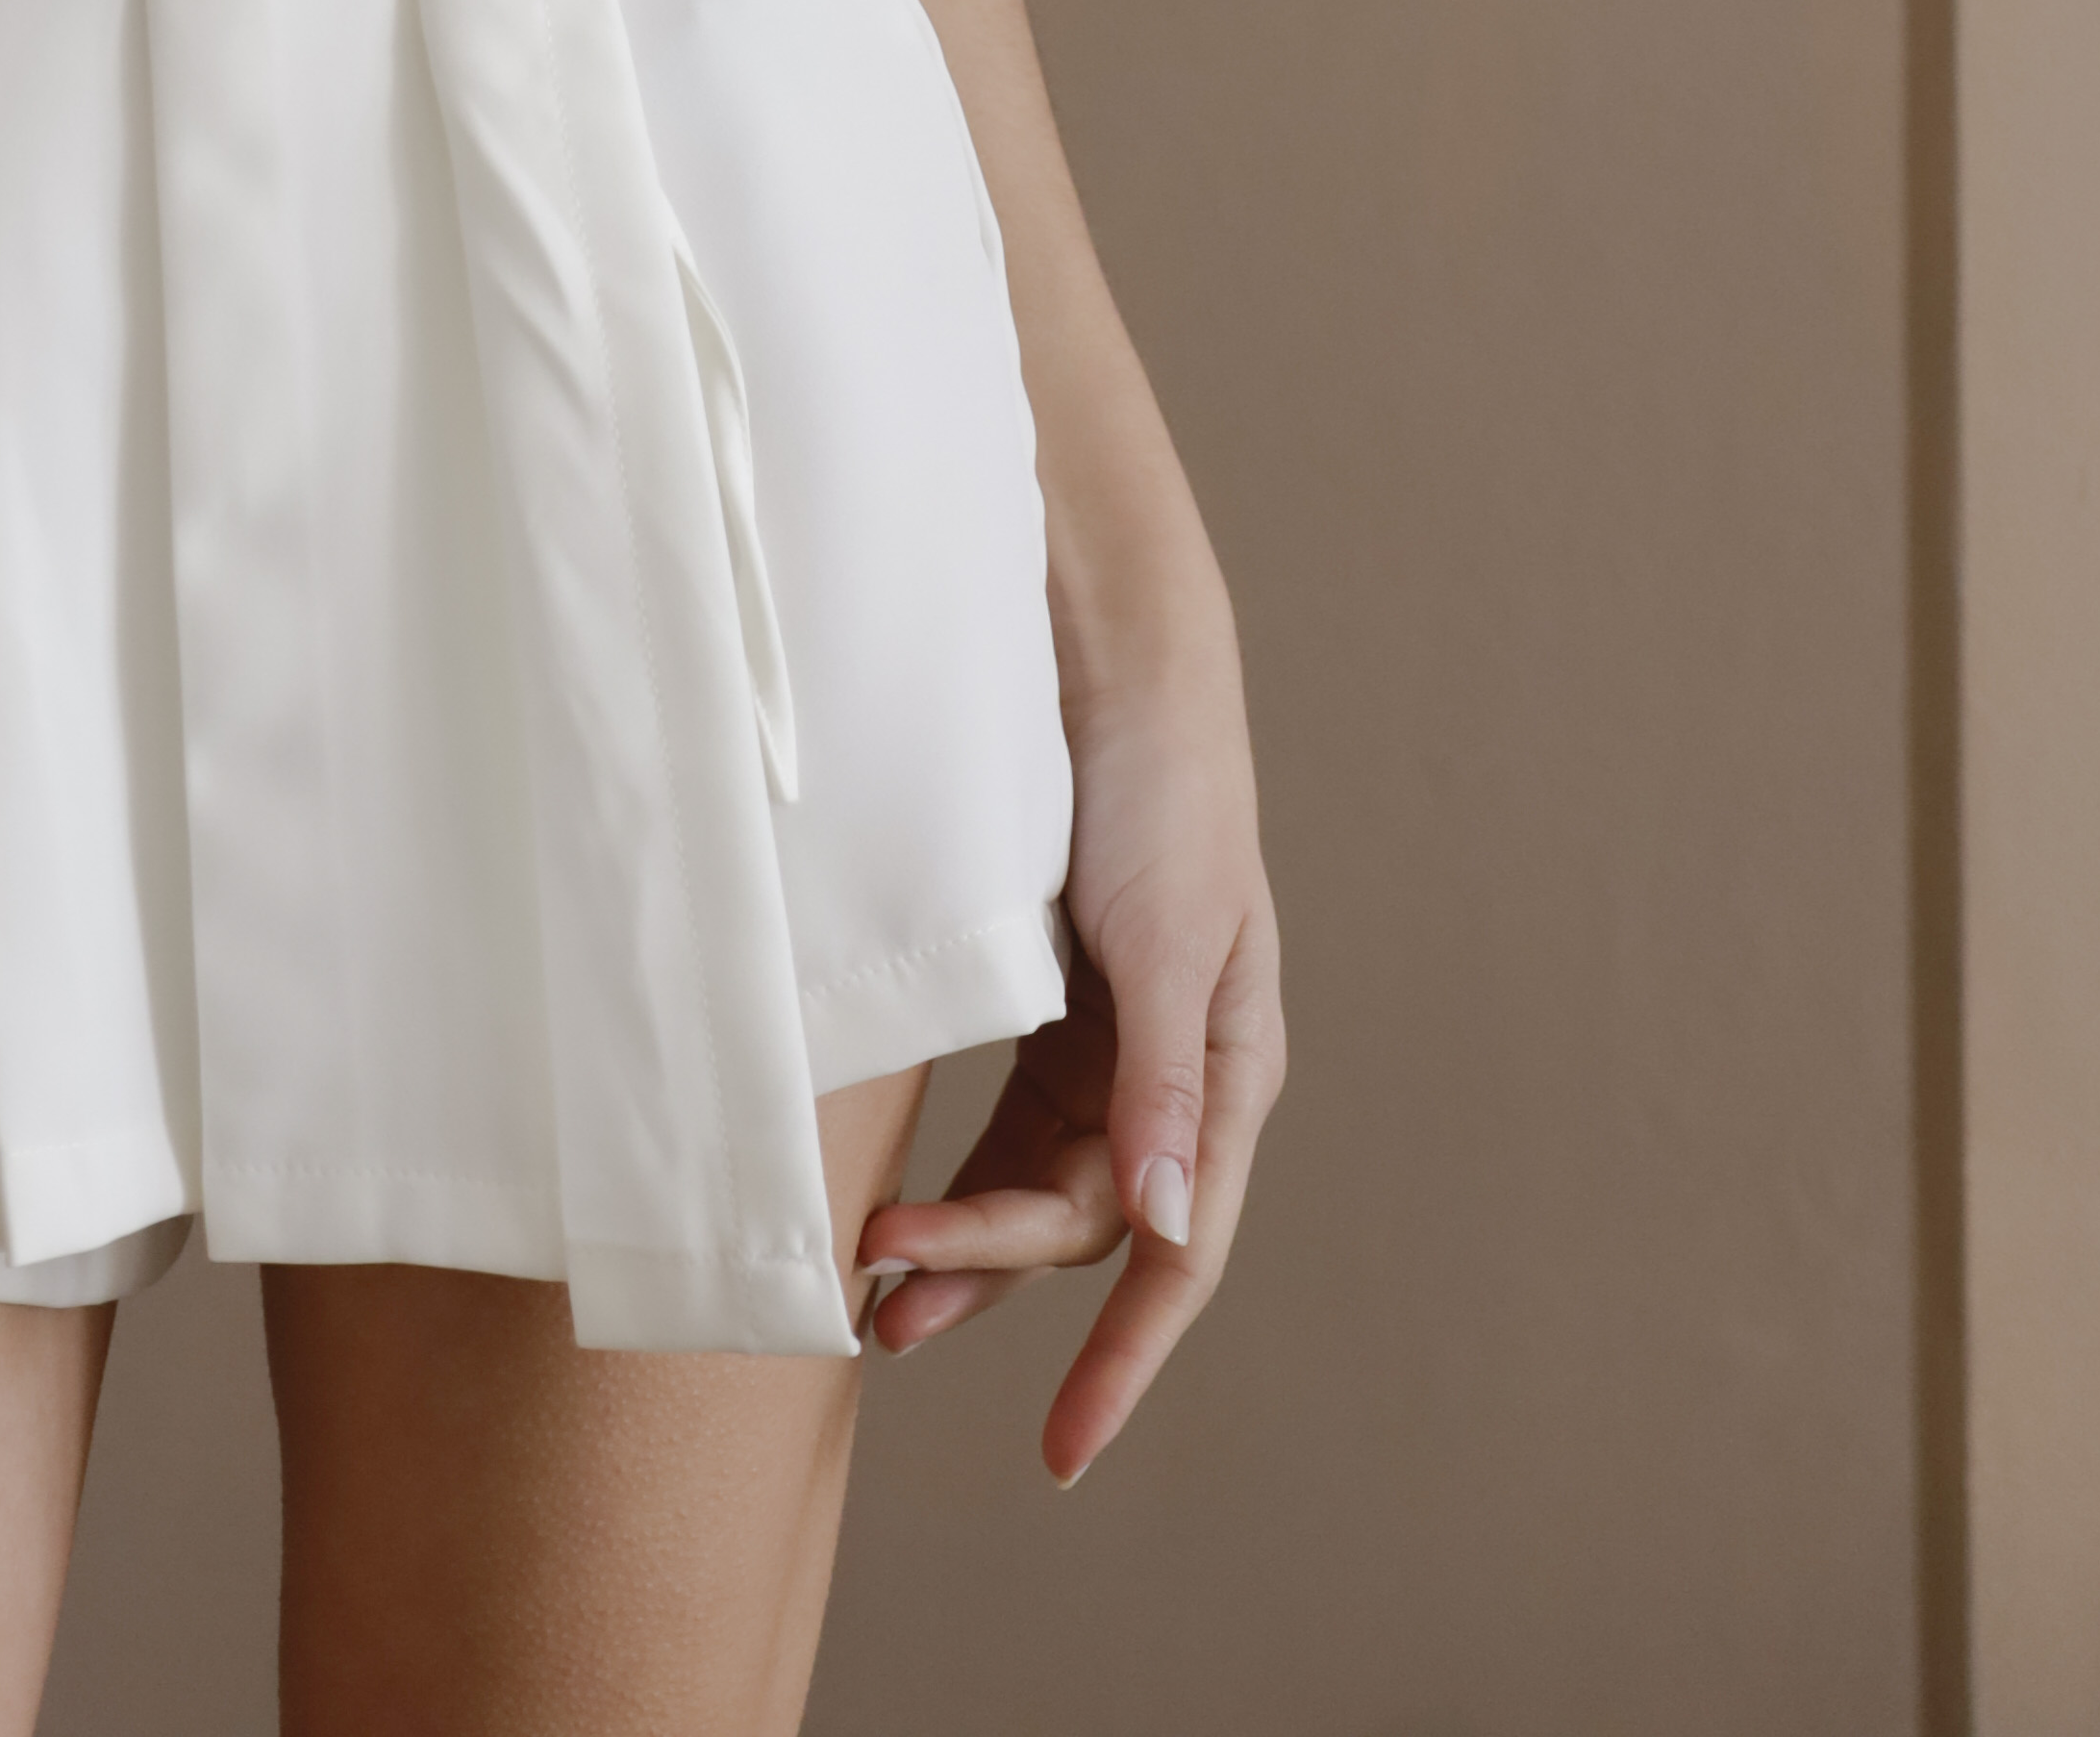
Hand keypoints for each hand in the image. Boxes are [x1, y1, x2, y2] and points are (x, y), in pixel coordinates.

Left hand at [855, 654, 1281, 1479]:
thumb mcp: (1166, 933)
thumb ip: (1161, 1080)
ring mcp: (1110, 1034)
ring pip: (1038, 1176)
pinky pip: (1005, 1111)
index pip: (1178, 1251)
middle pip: (1088, 1216)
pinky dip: (957, 1158)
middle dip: (995, 1272)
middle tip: (887, 1311)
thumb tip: (1168, 1229)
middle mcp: (1173, 1069)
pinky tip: (897, 1192)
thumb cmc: (1158, 782)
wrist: (1104, 647)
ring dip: (964, 1230)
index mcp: (1226, 1068)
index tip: (1065, 1451)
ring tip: (873, 1281)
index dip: (1124, 1358)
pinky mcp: (1051, 994)